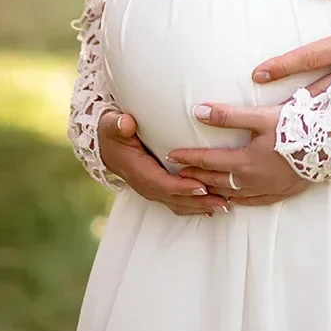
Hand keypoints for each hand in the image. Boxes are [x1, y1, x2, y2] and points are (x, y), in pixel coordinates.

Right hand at [98, 110, 227, 216]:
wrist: (106, 144)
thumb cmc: (113, 132)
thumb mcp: (113, 125)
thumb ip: (118, 125)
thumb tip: (125, 123)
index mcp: (138, 171)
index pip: (162, 183)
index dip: (182, 187)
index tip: (202, 187)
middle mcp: (146, 185)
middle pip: (175, 199)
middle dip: (199, 202)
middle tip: (223, 203)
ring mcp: (152, 189)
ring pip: (178, 203)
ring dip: (200, 207)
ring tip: (224, 207)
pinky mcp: (159, 188)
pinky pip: (177, 201)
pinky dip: (194, 205)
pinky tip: (212, 206)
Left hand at [169, 104, 312, 206]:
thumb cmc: (297, 128)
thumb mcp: (261, 117)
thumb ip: (228, 115)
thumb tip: (197, 111)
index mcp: (245, 161)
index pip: (208, 160)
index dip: (188, 157)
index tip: (170, 155)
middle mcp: (252, 180)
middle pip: (216, 180)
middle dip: (195, 176)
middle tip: (177, 174)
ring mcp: (267, 189)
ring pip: (233, 194)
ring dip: (213, 191)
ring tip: (200, 188)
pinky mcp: (282, 192)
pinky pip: (254, 201)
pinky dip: (238, 201)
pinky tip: (234, 200)